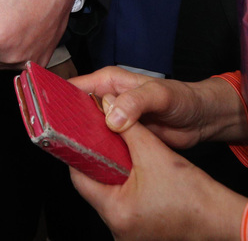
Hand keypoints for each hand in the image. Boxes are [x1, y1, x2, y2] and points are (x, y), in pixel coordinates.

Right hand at [69, 67, 247, 149]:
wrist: (201, 120)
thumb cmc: (182, 98)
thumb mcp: (159, 95)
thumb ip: (135, 103)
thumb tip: (111, 119)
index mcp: (108, 82)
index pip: (74, 87)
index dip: (59, 99)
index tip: (46, 114)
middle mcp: (107, 100)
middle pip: (77, 112)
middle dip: (66, 125)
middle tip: (54, 141)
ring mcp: (113, 121)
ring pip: (88, 132)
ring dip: (81, 142)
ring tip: (68, 155)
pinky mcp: (122, 139)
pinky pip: (103, 147)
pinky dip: (97, 155)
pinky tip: (91, 164)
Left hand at [70, 123, 246, 240]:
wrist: (221, 218)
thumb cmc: (194, 195)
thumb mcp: (154, 152)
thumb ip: (128, 127)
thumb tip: (108, 105)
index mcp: (115, 212)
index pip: (80, 177)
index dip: (81, 152)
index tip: (83, 135)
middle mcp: (117, 228)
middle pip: (95, 186)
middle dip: (100, 162)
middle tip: (104, 140)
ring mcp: (128, 233)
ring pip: (110, 195)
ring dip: (115, 174)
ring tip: (121, 154)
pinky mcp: (140, 232)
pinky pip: (124, 205)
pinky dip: (127, 188)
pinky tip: (136, 173)